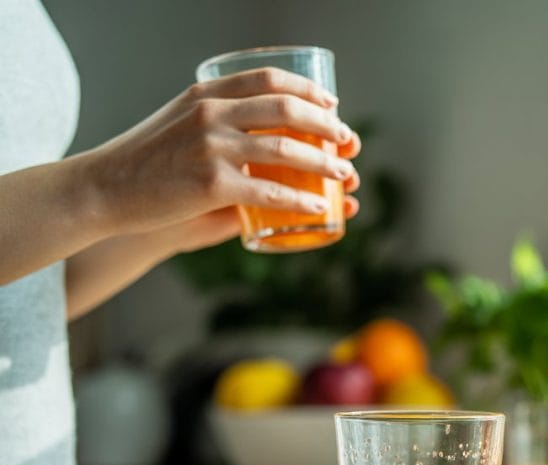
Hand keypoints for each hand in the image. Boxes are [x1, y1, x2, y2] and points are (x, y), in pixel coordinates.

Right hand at [78, 67, 361, 236]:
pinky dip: (300, 201)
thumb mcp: (180, 120)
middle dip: (327, 126)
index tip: (332, 104)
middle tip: (348, 141)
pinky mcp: (211, 184)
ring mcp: (212, 148)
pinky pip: (270, 192)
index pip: (270, 80)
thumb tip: (261, 126)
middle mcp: (212, 113)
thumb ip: (218, 118)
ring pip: (287, 151)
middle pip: (288, 111)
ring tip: (344, 173)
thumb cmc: (147, 159)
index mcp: (207, 93)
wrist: (105, 188)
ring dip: (324, 164)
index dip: (308, 91)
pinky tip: (317, 207)